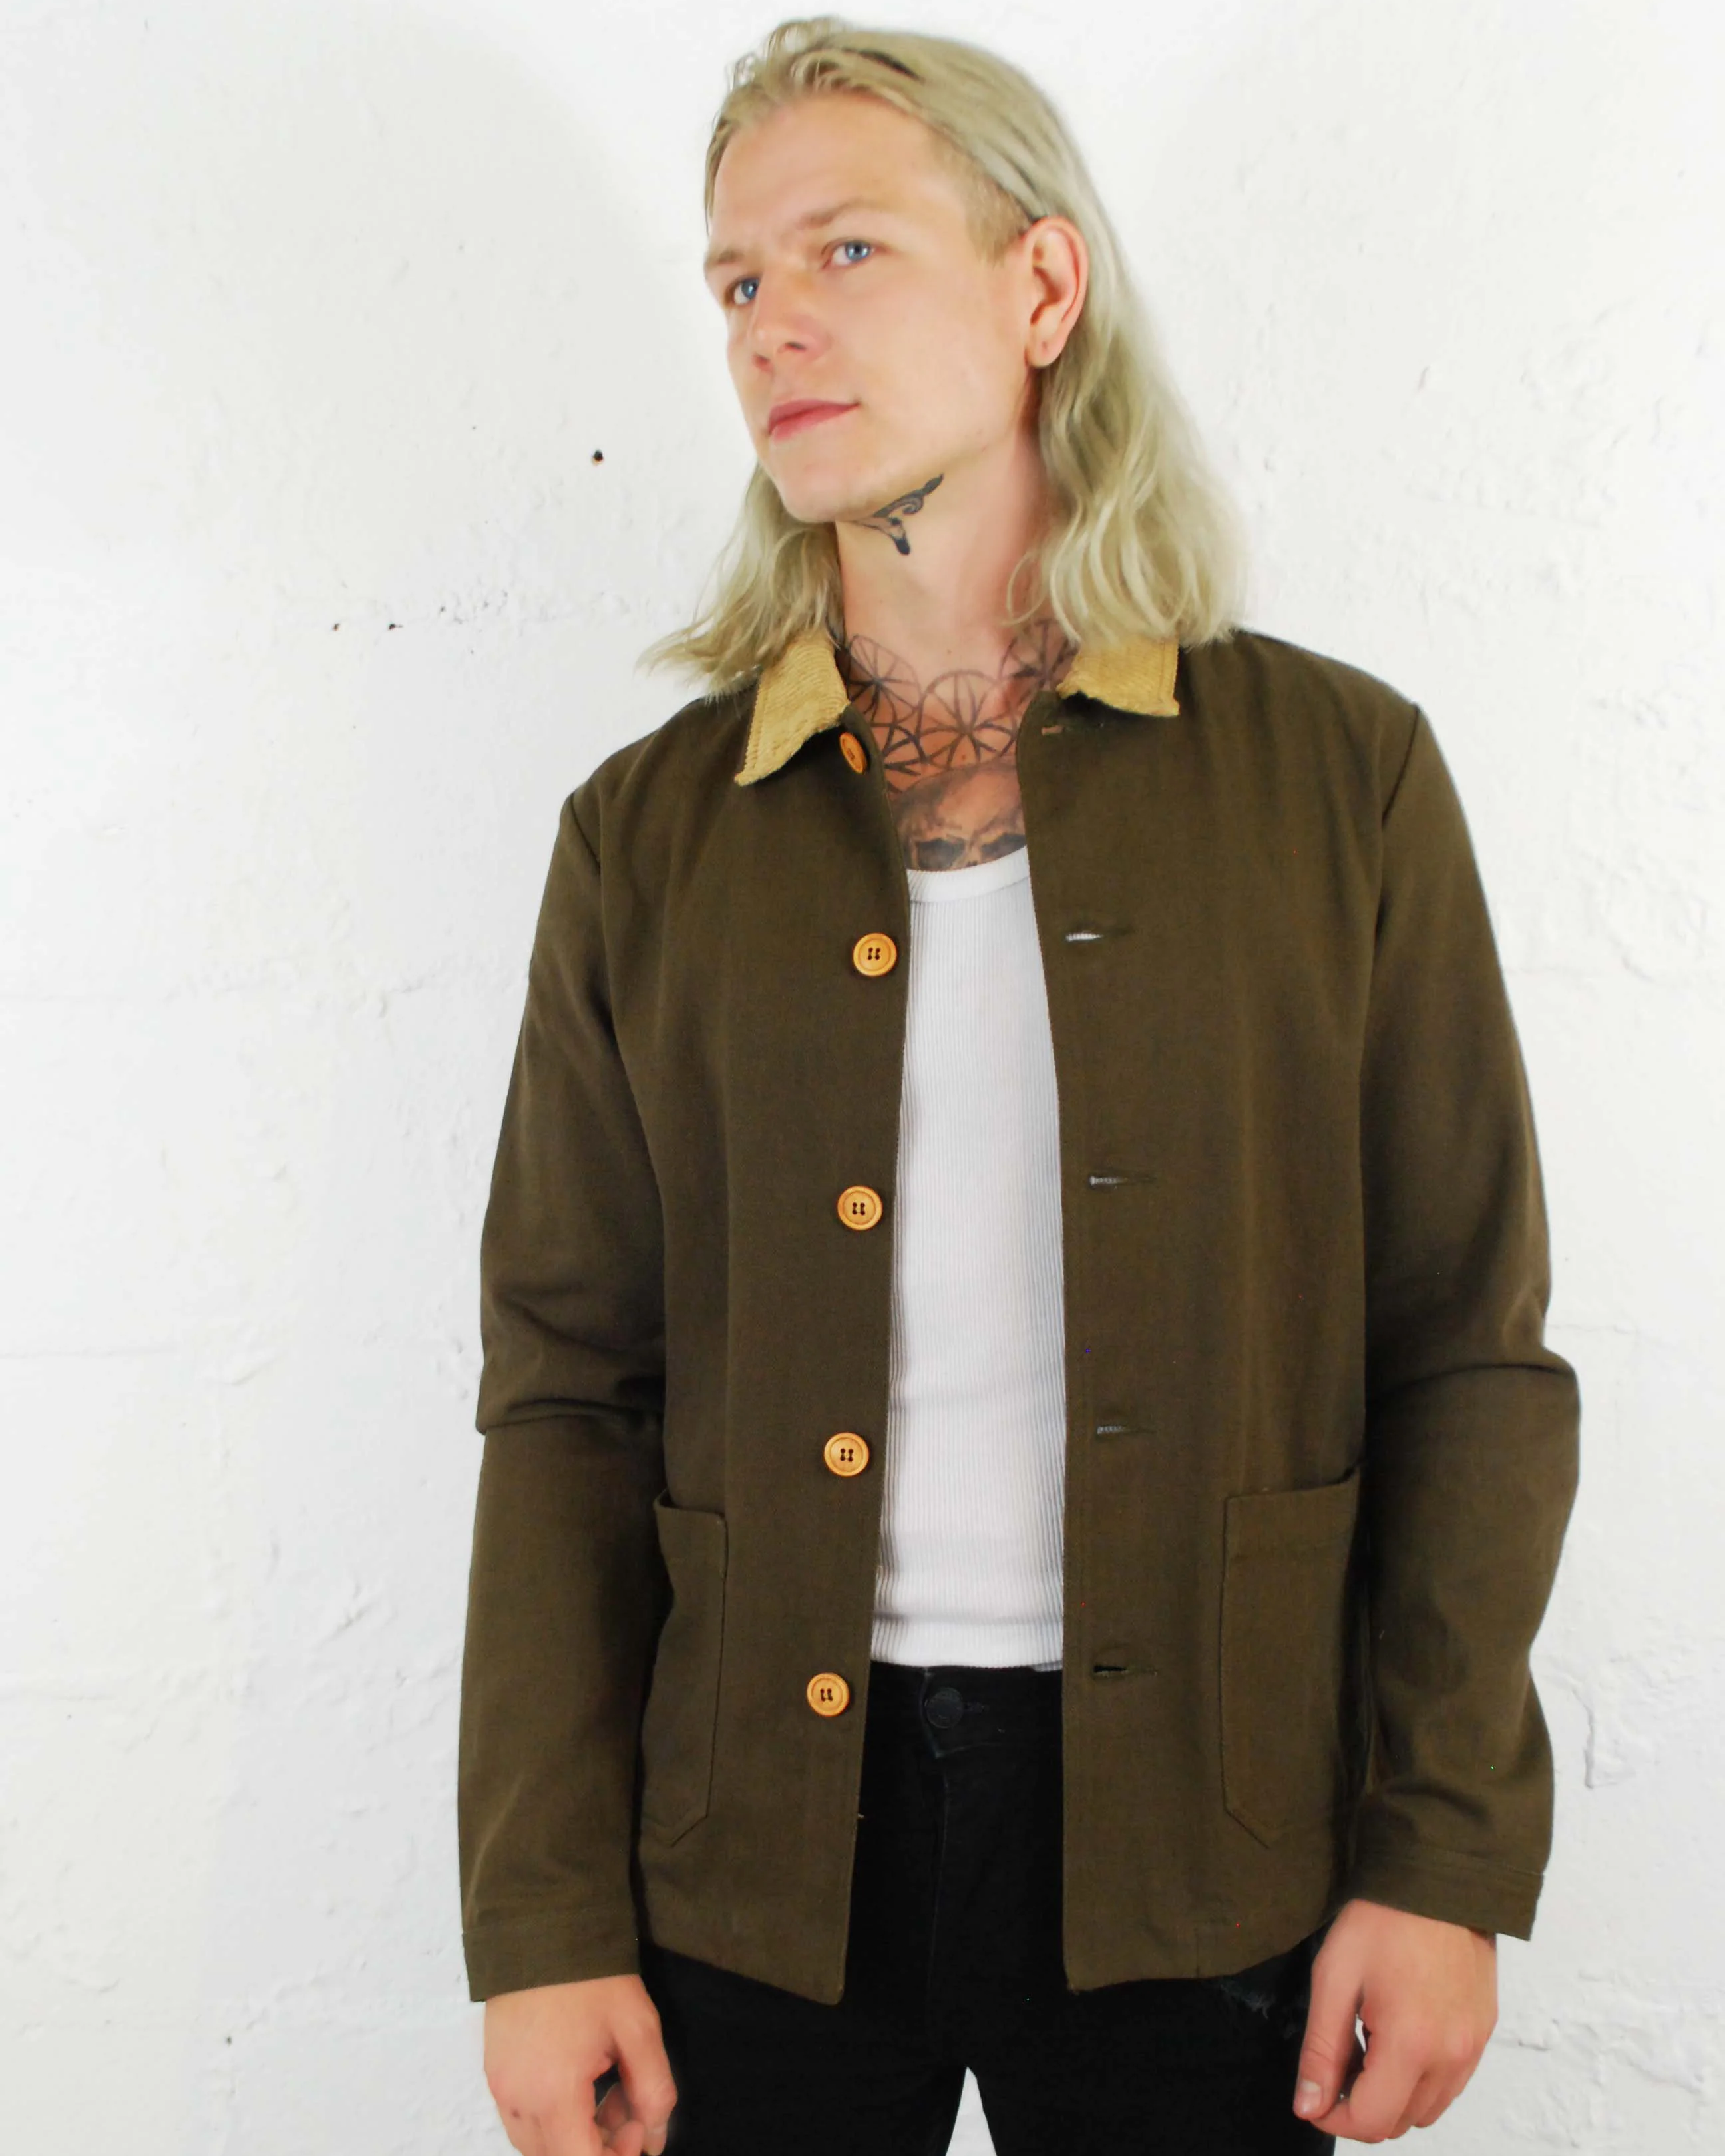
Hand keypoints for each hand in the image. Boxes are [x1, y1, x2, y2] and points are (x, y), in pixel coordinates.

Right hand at [483, 1973, 676, 2155]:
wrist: (543, 1926)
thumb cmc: (591, 1976)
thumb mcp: (638, 2028)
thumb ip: (654, 2091)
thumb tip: (653, 2139)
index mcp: (553, 2094)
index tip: (639, 2123)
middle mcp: (518, 2100)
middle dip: (599, 2147)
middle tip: (627, 2105)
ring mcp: (500, 2088)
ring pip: (539, 2145)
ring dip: (575, 2135)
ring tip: (606, 2089)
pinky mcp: (495, 2073)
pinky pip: (523, 2120)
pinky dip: (553, 2118)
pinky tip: (579, 2081)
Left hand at [1292, 1898, 1496, 2140]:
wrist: (1438, 1878)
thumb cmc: (1383, 1920)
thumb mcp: (1334, 1978)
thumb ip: (1321, 2050)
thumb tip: (1309, 2104)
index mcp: (1413, 2045)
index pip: (1372, 2121)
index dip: (1334, 2118)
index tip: (1314, 2095)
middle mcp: (1452, 2057)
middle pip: (1401, 2122)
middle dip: (1361, 2105)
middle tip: (1338, 2058)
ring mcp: (1474, 2047)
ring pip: (1428, 2109)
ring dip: (1393, 2095)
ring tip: (1367, 2041)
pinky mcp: (1484, 2033)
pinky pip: (1450, 2083)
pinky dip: (1421, 2078)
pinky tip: (1398, 2034)